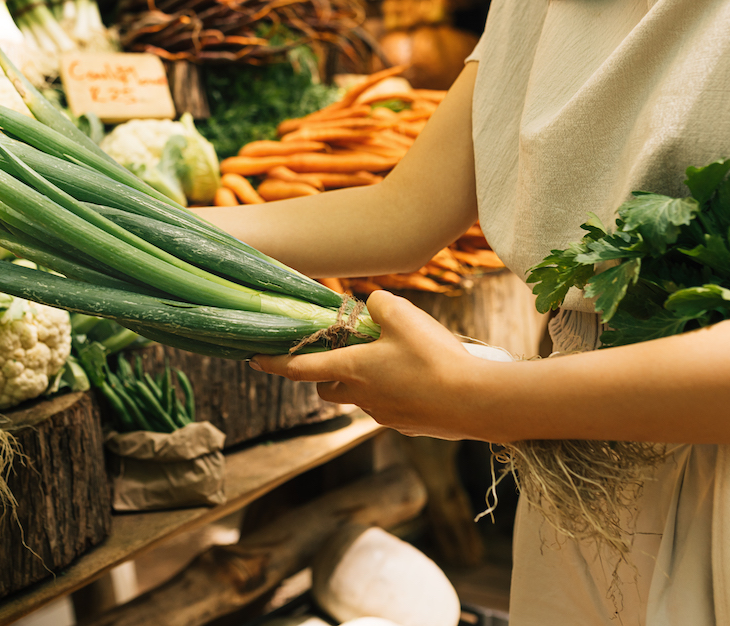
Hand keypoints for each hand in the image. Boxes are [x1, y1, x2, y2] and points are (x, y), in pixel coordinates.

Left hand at [250, 290, 497, 440]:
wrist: (475, 402)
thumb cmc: (434, 358)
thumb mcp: (402, 315)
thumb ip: (377, 304)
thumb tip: (369, 308)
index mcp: (352, 370)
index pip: (299, 368)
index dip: (274, 363)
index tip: (254, 359)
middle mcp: (361, 397)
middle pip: (326, 389)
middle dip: (324, 375)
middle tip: (343, 355)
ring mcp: (384, 416)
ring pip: (359, 398)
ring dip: (363, 382)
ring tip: (393, 361)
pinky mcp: (408, 426)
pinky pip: (389, 407)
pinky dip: (393, 393)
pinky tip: (419, 380)